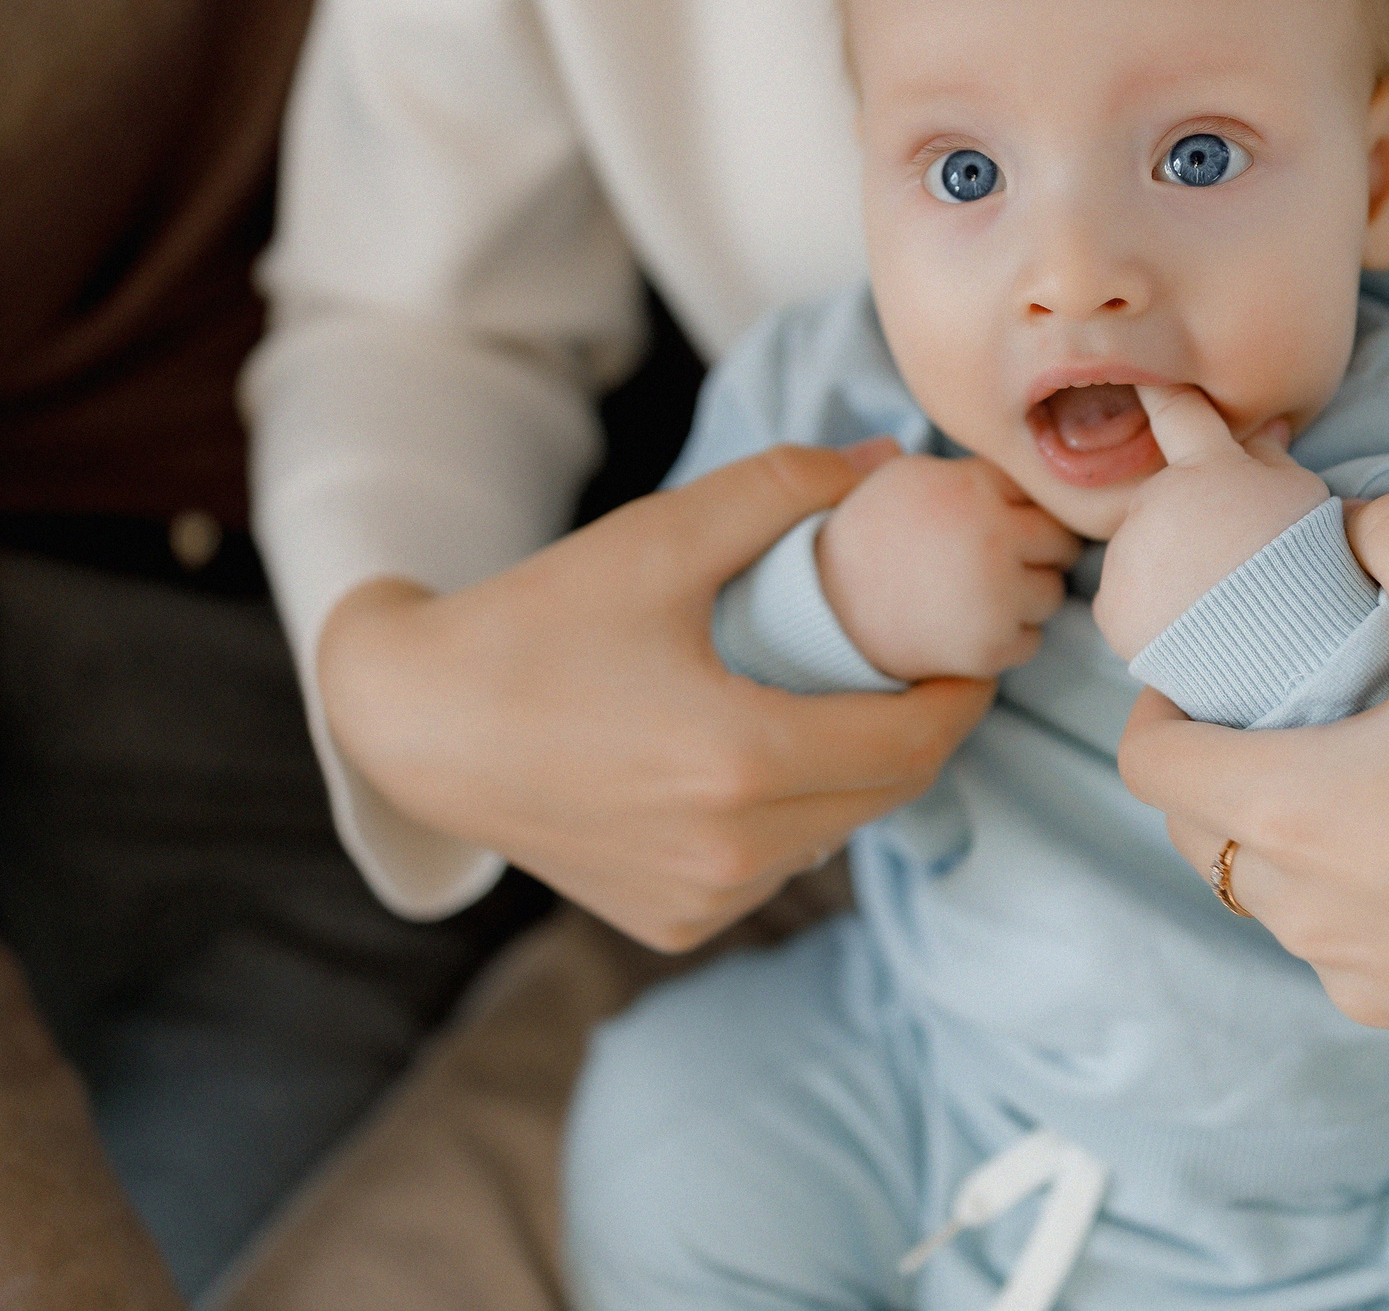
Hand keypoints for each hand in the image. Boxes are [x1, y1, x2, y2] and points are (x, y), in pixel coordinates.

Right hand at [316, 444, 994, 952]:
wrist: (416, 727)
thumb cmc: (536, 624)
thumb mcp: (661, 536)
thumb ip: (784, 490)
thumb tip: (889, 464)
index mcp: (743, 763)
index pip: (915, 740)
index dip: (962, 692)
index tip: (972, 646)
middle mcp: (732, 853)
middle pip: (887, 791)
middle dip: (919, 726)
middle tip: (918, 664)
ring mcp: (702, 900)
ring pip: (833, 832)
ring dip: (855, 774)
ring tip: (836, 702)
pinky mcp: (673, 925)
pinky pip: (773, 866)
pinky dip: (789, 817)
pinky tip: (755, 761)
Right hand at [816, 453, 1081, 681]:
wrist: (822, 608)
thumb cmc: (868, 536)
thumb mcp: (910, 476)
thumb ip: (973, 469)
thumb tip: (1031, 455)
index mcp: (973, 488)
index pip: (1042, 491)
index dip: (1020, 507)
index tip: (996, 518)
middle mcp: (993, 539)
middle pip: (1062, 542)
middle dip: (1036, 550)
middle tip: (991, 558)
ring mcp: (996, 597)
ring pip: (1052, 593)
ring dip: (1025, 594)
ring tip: (974, 590)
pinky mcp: (990, 648)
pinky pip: (1032, 640)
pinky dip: (1007, 636)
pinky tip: (965, 622)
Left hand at [1091, 384, 1329, 659]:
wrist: (1288, 654)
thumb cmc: (1309, 569)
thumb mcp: (1306, 500)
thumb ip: (1271, 460)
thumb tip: (1261, 428)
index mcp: (1205, 469)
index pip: (1180, 414)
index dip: (1162, 392)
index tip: (1144, 378)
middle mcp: (1154, 503)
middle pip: (1163, 503)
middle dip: (1188, 523)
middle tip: (1234, 564)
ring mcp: (1127, 556)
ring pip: (1142, 554)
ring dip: (1168, 569)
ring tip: (1217, 604)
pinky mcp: (1112, 608)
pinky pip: (1126, 601)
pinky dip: (1149, 612)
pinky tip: (1189, 628)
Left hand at [1118, 490, 1388, 1071]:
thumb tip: (1354, 521)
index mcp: (1290, 815)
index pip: (1149, 766)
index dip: (1159, 712)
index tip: (1203, 682)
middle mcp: (1310, 923)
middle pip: (1208, 840)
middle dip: (1225, 775)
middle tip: (1291, 721)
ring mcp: (1373, 993)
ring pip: (1290, 910)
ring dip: (1304, 850)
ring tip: (1383, 787)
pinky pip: (1376, 969)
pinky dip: (1388, 920)